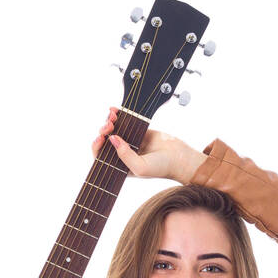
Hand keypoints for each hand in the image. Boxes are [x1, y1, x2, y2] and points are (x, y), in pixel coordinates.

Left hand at [92, 106, 206, 183]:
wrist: (180, 157)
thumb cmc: (161, 167)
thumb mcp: (140, 167)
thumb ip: (125, 155)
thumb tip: (112, 138)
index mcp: (120, 165)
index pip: (101, 156)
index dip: (97, 146)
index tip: (100, 138)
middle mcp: (123, 153)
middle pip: (105, 140)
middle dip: (103, 131)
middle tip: (109, 125)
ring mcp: (130, 141)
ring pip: (113, 129)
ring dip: (109, 121)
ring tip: (113, 116)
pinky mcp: (138, 130)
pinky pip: (124, 121)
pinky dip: (118, 115)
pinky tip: (114, 110)